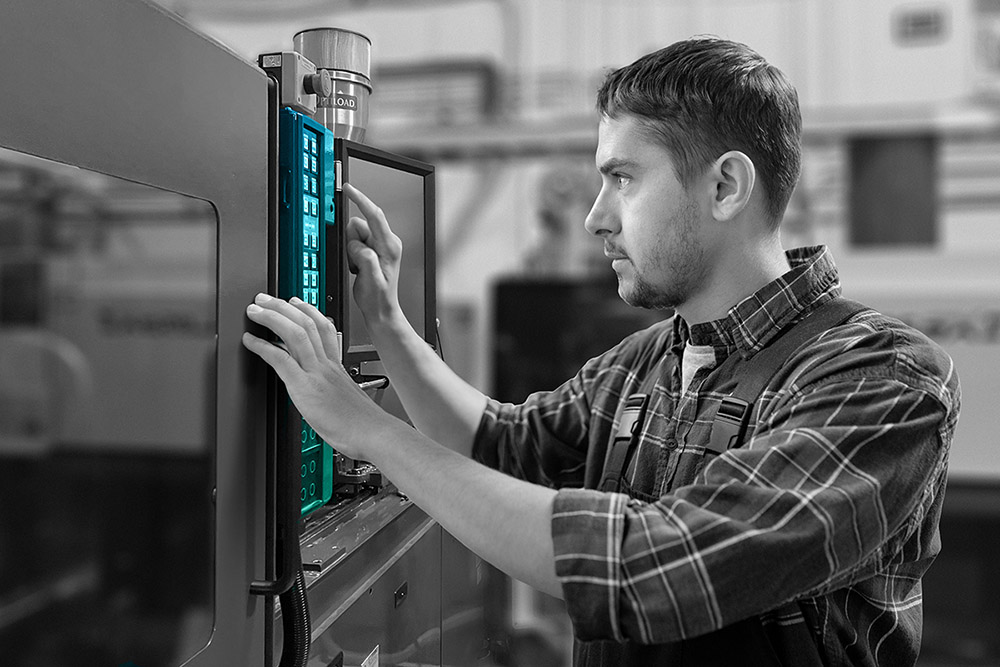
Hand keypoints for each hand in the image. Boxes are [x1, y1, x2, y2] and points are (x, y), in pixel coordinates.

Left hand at [242, 292, 396, 459]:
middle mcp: (327, 364)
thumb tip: (328, 393)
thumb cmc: (364, 424)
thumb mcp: (350, 397)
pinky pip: (281, 359)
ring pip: (295, 333)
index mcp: (337, 366)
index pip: (324, 327)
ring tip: (255, 310)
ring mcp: (317, 373)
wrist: (374, 433)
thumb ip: (337, 388)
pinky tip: (250, 341)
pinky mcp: (305, 387)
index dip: (308, 310)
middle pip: (306, 323)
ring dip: (271, 317)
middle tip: (265, 299)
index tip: (295, 302)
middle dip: (282, 306)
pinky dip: (262, 347)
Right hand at [344, 182, 403, 328]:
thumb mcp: (370, 279)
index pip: (374, 215)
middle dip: (352, 241)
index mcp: (390, 246)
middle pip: (359, 225)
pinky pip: (354, 243)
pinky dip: (352, 254)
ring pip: (354, 234)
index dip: (361, 200)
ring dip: (351, 250)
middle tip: (356, 263)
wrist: (380, 309)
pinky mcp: (374, 250)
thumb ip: (365, 259)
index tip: (350, 190)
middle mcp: (387, 243)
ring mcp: (381, 246)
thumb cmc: (378, 298)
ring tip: (359, 268)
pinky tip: (359, 268)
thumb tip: (359, 246)